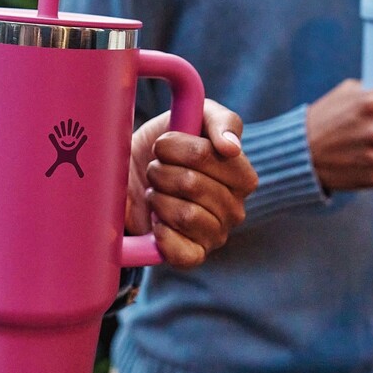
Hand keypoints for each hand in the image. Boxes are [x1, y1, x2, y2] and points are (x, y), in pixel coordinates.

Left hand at [128, 99, 258, 268]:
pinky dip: (162, 235)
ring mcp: (216, 235)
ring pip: (185, 215)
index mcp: (242, 176)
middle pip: (193, 183)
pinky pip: (182, 253)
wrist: (131, 177)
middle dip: (161, 171)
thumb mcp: (194, 116)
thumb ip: (220, 121)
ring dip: (158, 198)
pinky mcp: (195, 256)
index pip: (213, 156)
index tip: (162, 145)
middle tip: (154, 169)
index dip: (179, 148)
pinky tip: (156, 222)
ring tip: (155, 193)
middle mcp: (235, 209)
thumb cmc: (168, 146)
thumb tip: (231, 147)